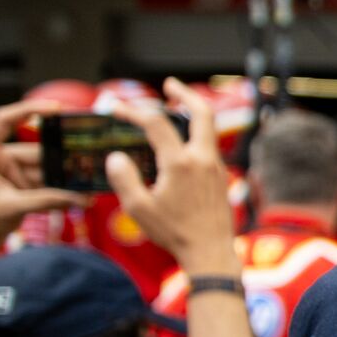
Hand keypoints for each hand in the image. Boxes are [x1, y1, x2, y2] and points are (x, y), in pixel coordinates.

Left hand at [0, 100, 85, 257]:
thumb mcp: (10, 207)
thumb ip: (45, 201)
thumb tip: (80, 198)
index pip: (4, 120)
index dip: (28, 109)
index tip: (56, 108)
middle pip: (36, 149)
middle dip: (62, 154)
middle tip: (88, 154)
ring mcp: (13, 172)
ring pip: (46, 168)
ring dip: (67, 176)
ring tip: (90, 180)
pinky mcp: (25, 187)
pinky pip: (49, 184)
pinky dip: (65, 191)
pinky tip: (82, 195)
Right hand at [105, 79, 240, 279]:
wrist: (211, 251)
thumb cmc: (174, 233)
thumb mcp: (138, 208)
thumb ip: (124, 178)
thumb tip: (116, 156)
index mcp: (181, 163)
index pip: (156, 124)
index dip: (134, 111)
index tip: (116, 108)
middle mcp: (203, 159)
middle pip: (202, 113)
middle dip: (185, 94)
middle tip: (169, 84)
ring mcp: (216, 168)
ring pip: (209, 129)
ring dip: (192, 113)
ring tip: (175, 106)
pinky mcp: (221, 178)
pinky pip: (209, 146)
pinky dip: (196, 134)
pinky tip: (182, 141)